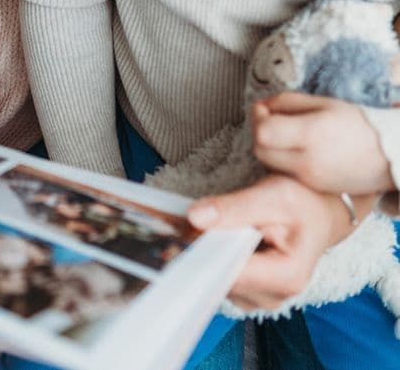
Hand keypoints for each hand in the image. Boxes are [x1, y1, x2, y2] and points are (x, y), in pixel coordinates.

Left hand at [187, 174, 376, 309]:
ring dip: (201, 256)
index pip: (230, 273)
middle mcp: (274, 296)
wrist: (319, 213)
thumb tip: (195, 218)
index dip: (201, 254)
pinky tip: (204, 238)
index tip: (174, 237)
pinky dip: (209, 258)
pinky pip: (219, 278)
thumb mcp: (275, 195)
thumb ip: (235, 207)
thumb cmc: (302, 202)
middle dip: (197, 254)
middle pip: (220, 280)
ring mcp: (261, 298)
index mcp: (286, 277)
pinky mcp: (250, 292)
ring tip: (191, 229)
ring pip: (215, 281)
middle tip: (176, 227)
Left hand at [253, 92, 393, 194]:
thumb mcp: (321, 103)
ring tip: (283, 134)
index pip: (263, 132)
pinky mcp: (314, 189)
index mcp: (310, 135)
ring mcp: (310, 179)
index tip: (262, 107)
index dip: (256, 117)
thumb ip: (286, 102)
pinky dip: (281, 161)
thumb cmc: (355, 123)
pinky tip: (295, 150)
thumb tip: (260, 106)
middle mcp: (308, 161)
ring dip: (268, 147)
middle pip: (260, 150)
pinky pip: (285, 174)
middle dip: (259, 132)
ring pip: (269, 164)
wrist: (388, 154)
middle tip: (270, 119)